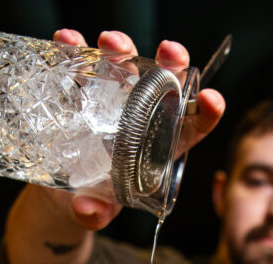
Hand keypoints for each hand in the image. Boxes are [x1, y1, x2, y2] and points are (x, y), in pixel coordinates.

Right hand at [51, 28, 225, 229]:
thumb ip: (96, 214)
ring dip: (121, 49)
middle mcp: (140, 118)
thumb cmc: (94, 203)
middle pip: (163, 86)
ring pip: (126, 67)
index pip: (191, 126)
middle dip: (170, 64)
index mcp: (158, 147)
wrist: (60, 194)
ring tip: (110, 42)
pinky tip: (66, 41)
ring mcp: (112, 101)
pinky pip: (81, 67)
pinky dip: (74, 49)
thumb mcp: (97, 212)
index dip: (206, 111)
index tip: (211, 97)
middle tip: (168, 51)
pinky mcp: (81, 94)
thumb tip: (87, 210)